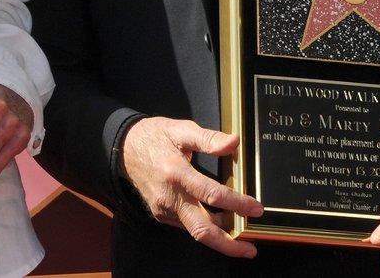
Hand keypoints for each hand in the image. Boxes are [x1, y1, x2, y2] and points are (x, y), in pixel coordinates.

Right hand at [119, 117, 262, 258]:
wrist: (123, 148)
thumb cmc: (153, 137)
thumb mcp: (180, 130)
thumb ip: (208, 138)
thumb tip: (234, 142)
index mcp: (176, 173)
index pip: (212, 195)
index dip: (237, 204)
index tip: (256, 208)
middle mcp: (169, 197)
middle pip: (202, 229)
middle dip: (228, 244)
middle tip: (250, 248)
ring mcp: (164, 209)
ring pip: (195, 231)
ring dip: (220, 238)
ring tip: (242, 239)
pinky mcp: (161, 214)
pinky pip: (187, 226)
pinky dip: (206, 229)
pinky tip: (221, 226)